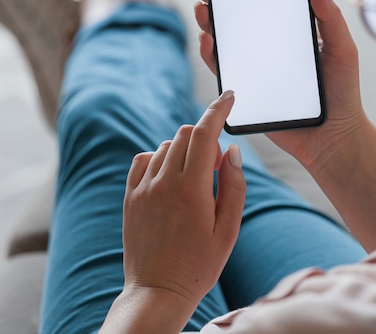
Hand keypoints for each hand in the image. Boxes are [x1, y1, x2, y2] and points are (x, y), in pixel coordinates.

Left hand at [122, 92, 245, 318]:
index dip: (218, 110)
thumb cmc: (199, 264)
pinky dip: (159, 160)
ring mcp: (143, 187)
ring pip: (165, 146)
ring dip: (183, 152)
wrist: (157, 291)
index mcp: (192, 189)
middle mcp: (163, 182)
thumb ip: (234, 185)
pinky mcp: (130, 195)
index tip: (229, 96)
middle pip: (185, 134)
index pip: (205, 133)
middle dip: (204, 140)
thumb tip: (231, 149)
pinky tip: (168, 180)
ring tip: (192, 183)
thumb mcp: (229, 229)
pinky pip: (143, 159)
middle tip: (213, 169)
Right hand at [186, 0, 366, 170]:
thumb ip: (330, 17)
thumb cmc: (342, 92)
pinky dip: (210, 53)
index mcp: (285, 30)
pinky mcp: (244, 87)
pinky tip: (208, 41)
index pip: (258, 0)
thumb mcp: (342, 48)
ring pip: (221, 39)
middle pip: (233, 15)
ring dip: (207, 22)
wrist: (332, 138)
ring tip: (202, 9)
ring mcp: (252, 65)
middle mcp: (265, 45)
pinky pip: (221, 68)